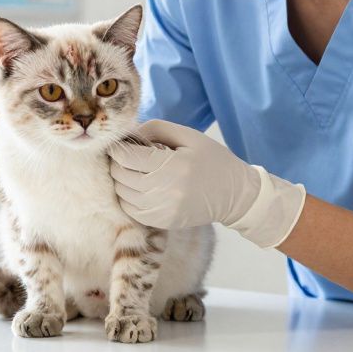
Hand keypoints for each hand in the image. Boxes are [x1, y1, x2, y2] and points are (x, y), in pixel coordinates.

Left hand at [109, 120, 306, 248]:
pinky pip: (130, 210)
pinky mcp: (162, 222)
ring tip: (132, 170)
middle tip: (125, 154)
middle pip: (121, 175)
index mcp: (172, 165)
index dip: (117, 147)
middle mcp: (164, 191)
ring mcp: (162, 210)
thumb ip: (157, 129)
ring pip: (122, 194)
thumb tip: (129, 134)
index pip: (127, 157)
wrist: (235, 195)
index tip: (118, 142)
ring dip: (121, 180)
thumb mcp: (189, 136)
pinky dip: (128, 197)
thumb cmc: (213, 160)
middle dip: (117, 163)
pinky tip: (138, 186)